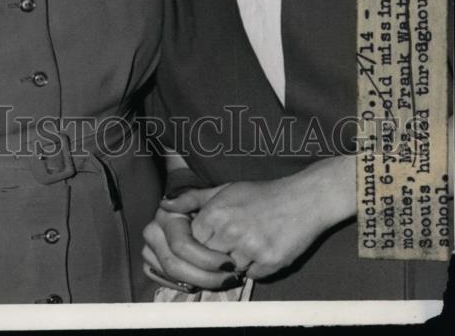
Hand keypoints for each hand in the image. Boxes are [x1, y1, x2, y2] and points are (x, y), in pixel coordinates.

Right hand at [141, 206, 238, 292]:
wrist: (203, 215)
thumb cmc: (211, 207)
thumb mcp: (209, 197)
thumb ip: (190, 197)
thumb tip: (166, 203)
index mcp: (165, 215)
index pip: (181, 245)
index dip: (206, 259)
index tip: (229, 264)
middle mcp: (153, 232)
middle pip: (174, 265)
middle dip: (205, 276)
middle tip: (230, 277)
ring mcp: (149, 250)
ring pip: (170, 276)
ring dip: (199, 283)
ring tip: (222, 280)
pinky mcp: (150, 265)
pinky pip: (165, 282)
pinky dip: (186, 285)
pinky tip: (204, 281)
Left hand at [160, 156, 355, 280]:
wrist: (302, 199)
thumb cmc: (260, 194)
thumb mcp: (224, 190)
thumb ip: (191, 199)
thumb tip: (164, 206)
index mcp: (217, 213)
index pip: (191, 242)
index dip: (199, 243)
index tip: (208, 239)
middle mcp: (231, 231)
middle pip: (207, 259)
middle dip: (215, 254)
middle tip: (228, 243)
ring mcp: (251, 249)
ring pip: (229, 270)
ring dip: (235, 262)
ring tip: (248, 242)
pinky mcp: (270, 263)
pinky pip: (251, 276)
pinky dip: (254, 268)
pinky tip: (262, 249)